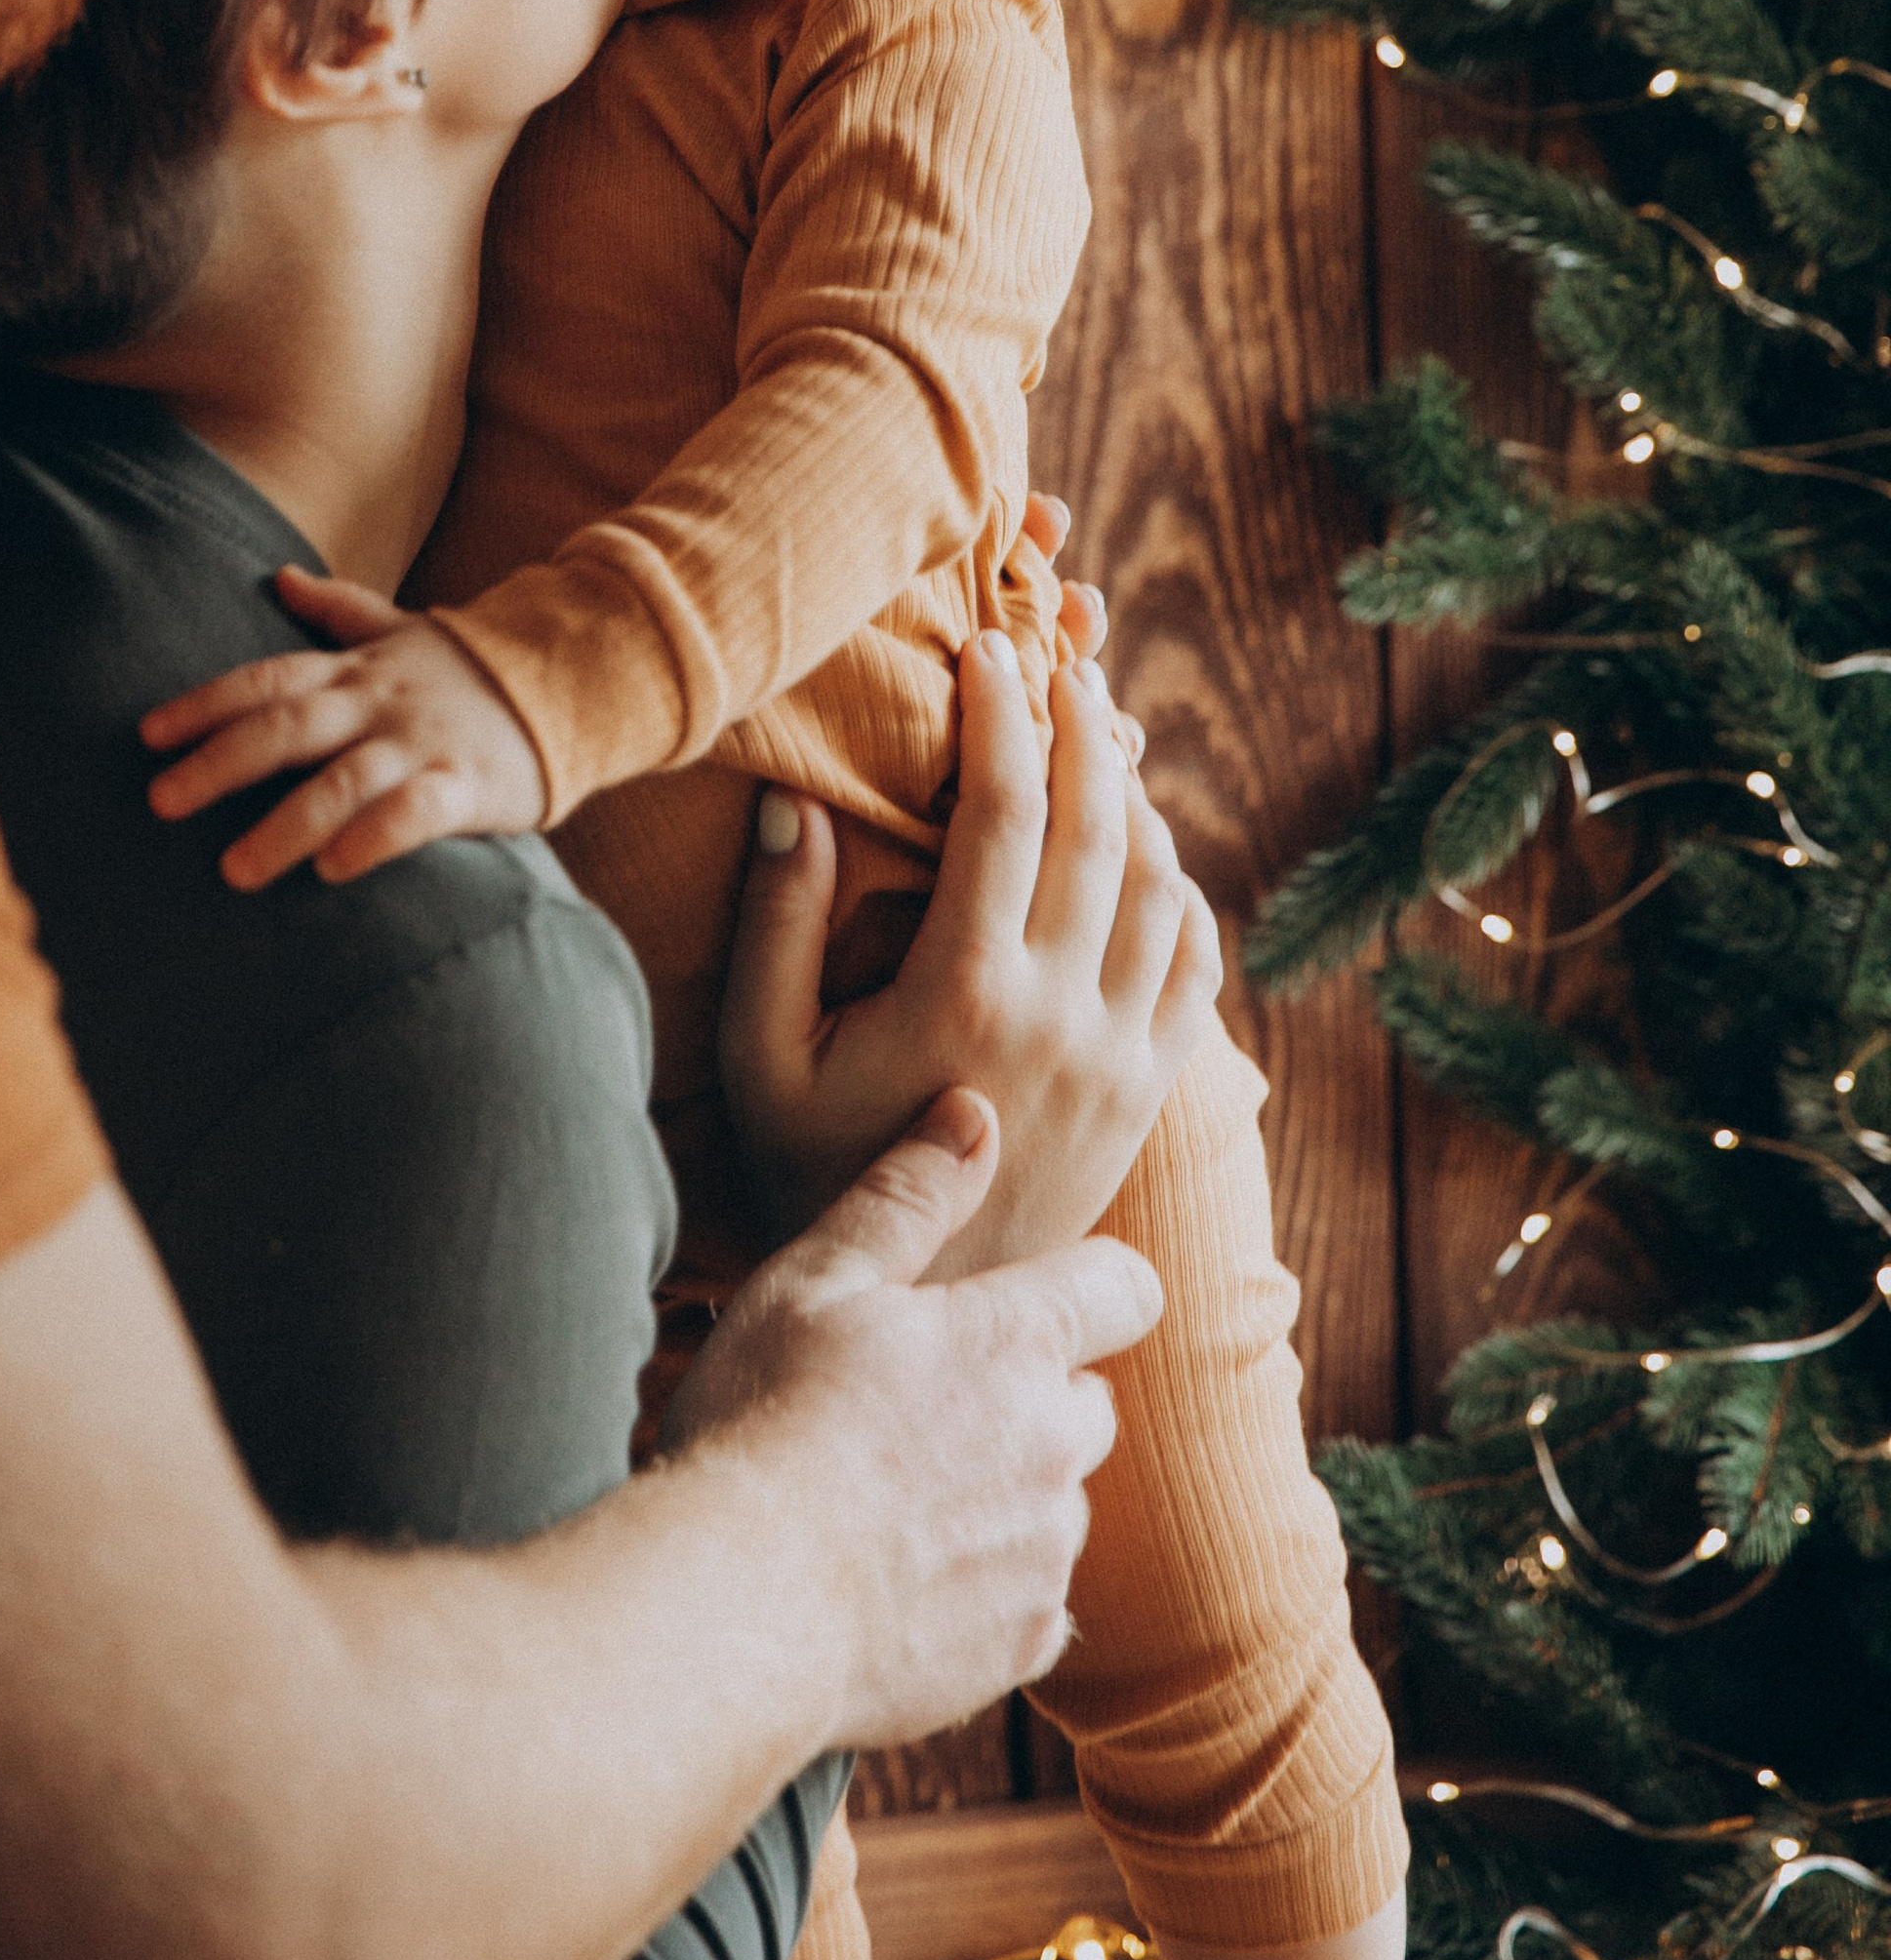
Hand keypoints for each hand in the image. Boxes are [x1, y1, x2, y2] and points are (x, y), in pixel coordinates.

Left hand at [142, 572, 546, 885]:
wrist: (572, 681)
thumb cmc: (468, 671)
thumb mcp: (402, 630)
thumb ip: (338, 610)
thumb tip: (281, 575)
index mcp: (357, 669)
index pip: (268, 678)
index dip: (206, 703)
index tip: (148, 735)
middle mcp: (379, 703)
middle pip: (289, 725)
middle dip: (221, 762)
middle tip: (160, 802)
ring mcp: (422, 743)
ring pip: (345, 780)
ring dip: (286, 823)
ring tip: (234, 870)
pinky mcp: (468, 786)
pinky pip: (417, 813)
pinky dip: (374, 837)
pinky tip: (334, 869)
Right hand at [662, 1085, 1163, 1742]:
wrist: (735, 1607)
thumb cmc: (760, 1421)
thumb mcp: (815, 1278)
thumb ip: (907, 1194)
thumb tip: (975, 1114)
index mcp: (1015, 1342)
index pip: (1124, 1288)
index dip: (1091, 1285)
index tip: (1031, 1302)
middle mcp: (1054, 1445)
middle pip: (1090, 1404)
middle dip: (1033, 1399)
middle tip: (924, 1410)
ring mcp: (1044, 1554)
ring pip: (1061, 1506)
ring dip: (1010, 1496)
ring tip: (898, 1503)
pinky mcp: (1019, 1647)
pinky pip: (1035, 1605)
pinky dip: (989, 1590)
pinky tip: (903, 1584)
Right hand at [719, 629, 1219, 1263]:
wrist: (915, 1312)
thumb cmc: (812, 1175)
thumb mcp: (763, 1058)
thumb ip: (775, 929)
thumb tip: (794, 802)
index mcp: (965, 992)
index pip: (1005, 811)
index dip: (1003, 712)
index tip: (987, 648)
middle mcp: (1062, 1017)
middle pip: (1099, 825)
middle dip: (1082, 723)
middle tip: (1060, 660)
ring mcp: (1121, 1058)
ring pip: (1161, 883)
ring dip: (1135, 795)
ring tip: (1098, 735)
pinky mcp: (1149, 1093)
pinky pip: (1196, 962)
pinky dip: (1180, 886)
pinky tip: (1141, 848)